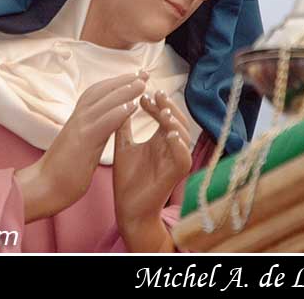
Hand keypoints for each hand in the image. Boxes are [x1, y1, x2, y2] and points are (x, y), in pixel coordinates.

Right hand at [15, 72, 148, 222]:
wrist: (43, 187)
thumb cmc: (63, 170)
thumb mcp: (82, 145)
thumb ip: (94, 132)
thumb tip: (108, 125)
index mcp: (78, 119)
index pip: (97, 93)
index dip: (116, 83)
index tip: (134, 78)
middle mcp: (78, 118)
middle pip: (102, 91)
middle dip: (124, 81)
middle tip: (144, 74)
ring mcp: (79, 128)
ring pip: (104, 102)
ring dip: (125, 91)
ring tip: (142, 83)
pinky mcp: (82, 141)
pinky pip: (103, 122)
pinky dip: (118, 112)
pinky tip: (133, 106)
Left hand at [113, 90, 193, 251]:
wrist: (127, 208)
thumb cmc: (127, 179)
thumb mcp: (123, 146)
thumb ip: (124, 126)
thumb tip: (119, 103)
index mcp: (160, 140)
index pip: (165, 115)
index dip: (156, 104)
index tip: (142, 95)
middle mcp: (171, 148)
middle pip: (178, 120)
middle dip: (168, 106)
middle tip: (155, 95)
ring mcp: (175, 161)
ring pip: (184, 135)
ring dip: (174, 122)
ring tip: (162, 112)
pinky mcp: (176, 175)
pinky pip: (184, 157)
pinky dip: (179, 145)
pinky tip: (168, 134)